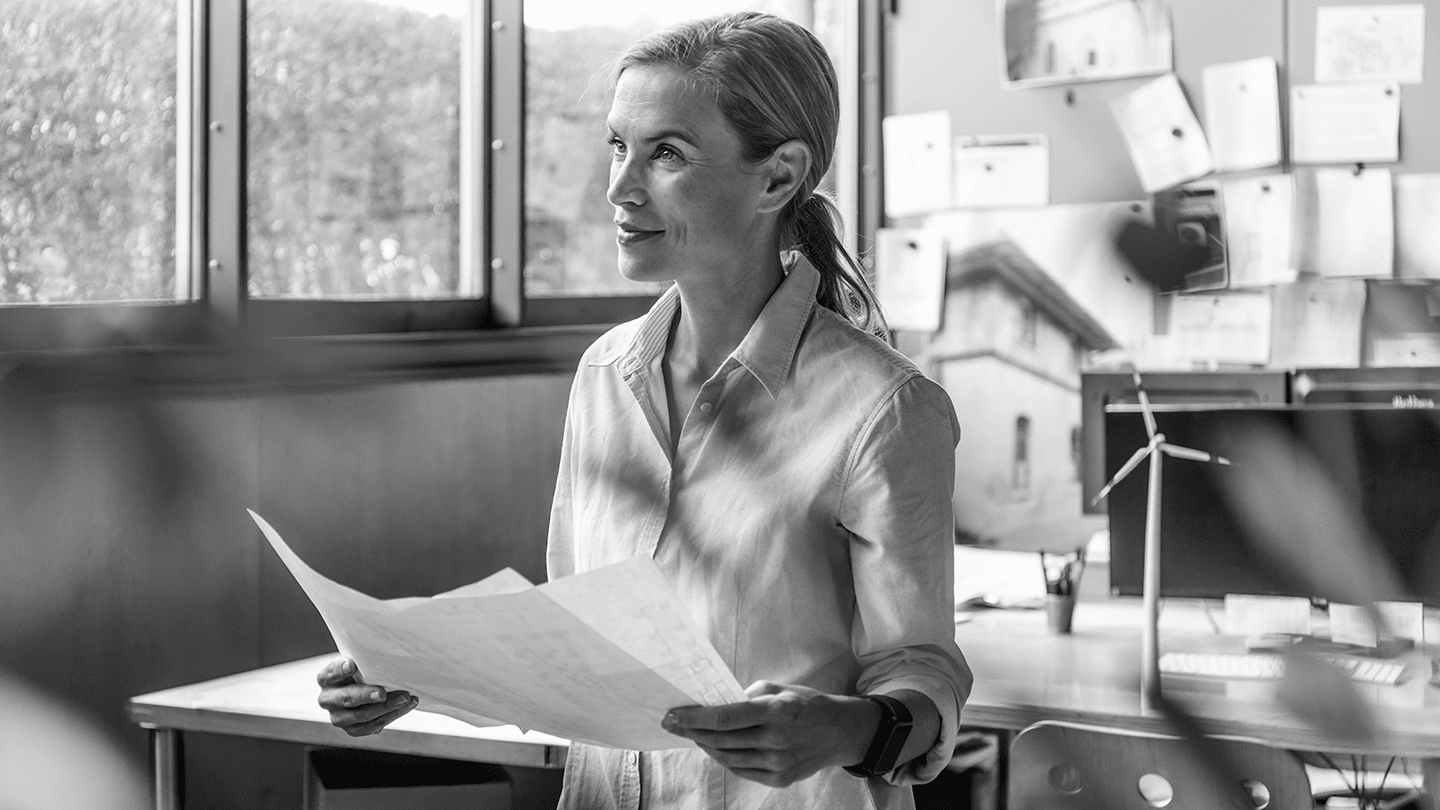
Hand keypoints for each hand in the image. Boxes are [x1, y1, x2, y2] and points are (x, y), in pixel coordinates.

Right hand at [316, 657, 417, 736]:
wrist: (363, 687)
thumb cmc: (362, 668)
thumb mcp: (358, 660)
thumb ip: (364, 659)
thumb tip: (386, 650)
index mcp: (326, 678)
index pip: (331, 673)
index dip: (341, 670)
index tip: (351, 665)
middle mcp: (327, 700)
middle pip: (346, 699)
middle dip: (366, 696)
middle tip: (383, 693)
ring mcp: (339, 717)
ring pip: (362, 716)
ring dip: (386, 708)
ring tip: (405, 698)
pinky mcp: (353, 729)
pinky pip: (372, 726)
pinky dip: (391, 716)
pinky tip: (406, 706)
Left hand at [661, 681, 880, 787]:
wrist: (841, 732)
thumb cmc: (807, 704)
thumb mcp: (780, 689)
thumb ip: (747, 696)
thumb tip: (716, 704)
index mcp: (775, 711)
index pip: (724, 718)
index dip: (693, 719)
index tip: (672, 717)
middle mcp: (775, 740)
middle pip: (720, 740)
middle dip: (692, 732)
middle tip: (674, 724)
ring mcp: (777, 764)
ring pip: (727, 757)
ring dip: (706, 746)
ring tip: (695, 735)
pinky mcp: (779, 779)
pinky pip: (741, 770)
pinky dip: (725, 758)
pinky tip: (717, 748)